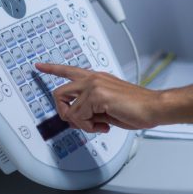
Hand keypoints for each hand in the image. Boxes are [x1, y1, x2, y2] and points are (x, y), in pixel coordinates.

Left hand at [35, 62, 159, 132]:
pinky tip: (104, 124)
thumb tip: (78, 118)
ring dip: (81, 123)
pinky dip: (90, 127)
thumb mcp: (106, 106)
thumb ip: (90, 107)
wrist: (153, 107)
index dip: (51, 68)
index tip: (39, 66)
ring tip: (98, 124)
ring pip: (68, 109)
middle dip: (64, 112)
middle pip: (59, 94)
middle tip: (81, 122)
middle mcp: (93, 78)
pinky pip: (79, 117)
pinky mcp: (97, 95)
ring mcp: (94, 85)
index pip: (68, 70)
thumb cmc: (136, 107)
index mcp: (96, 78)